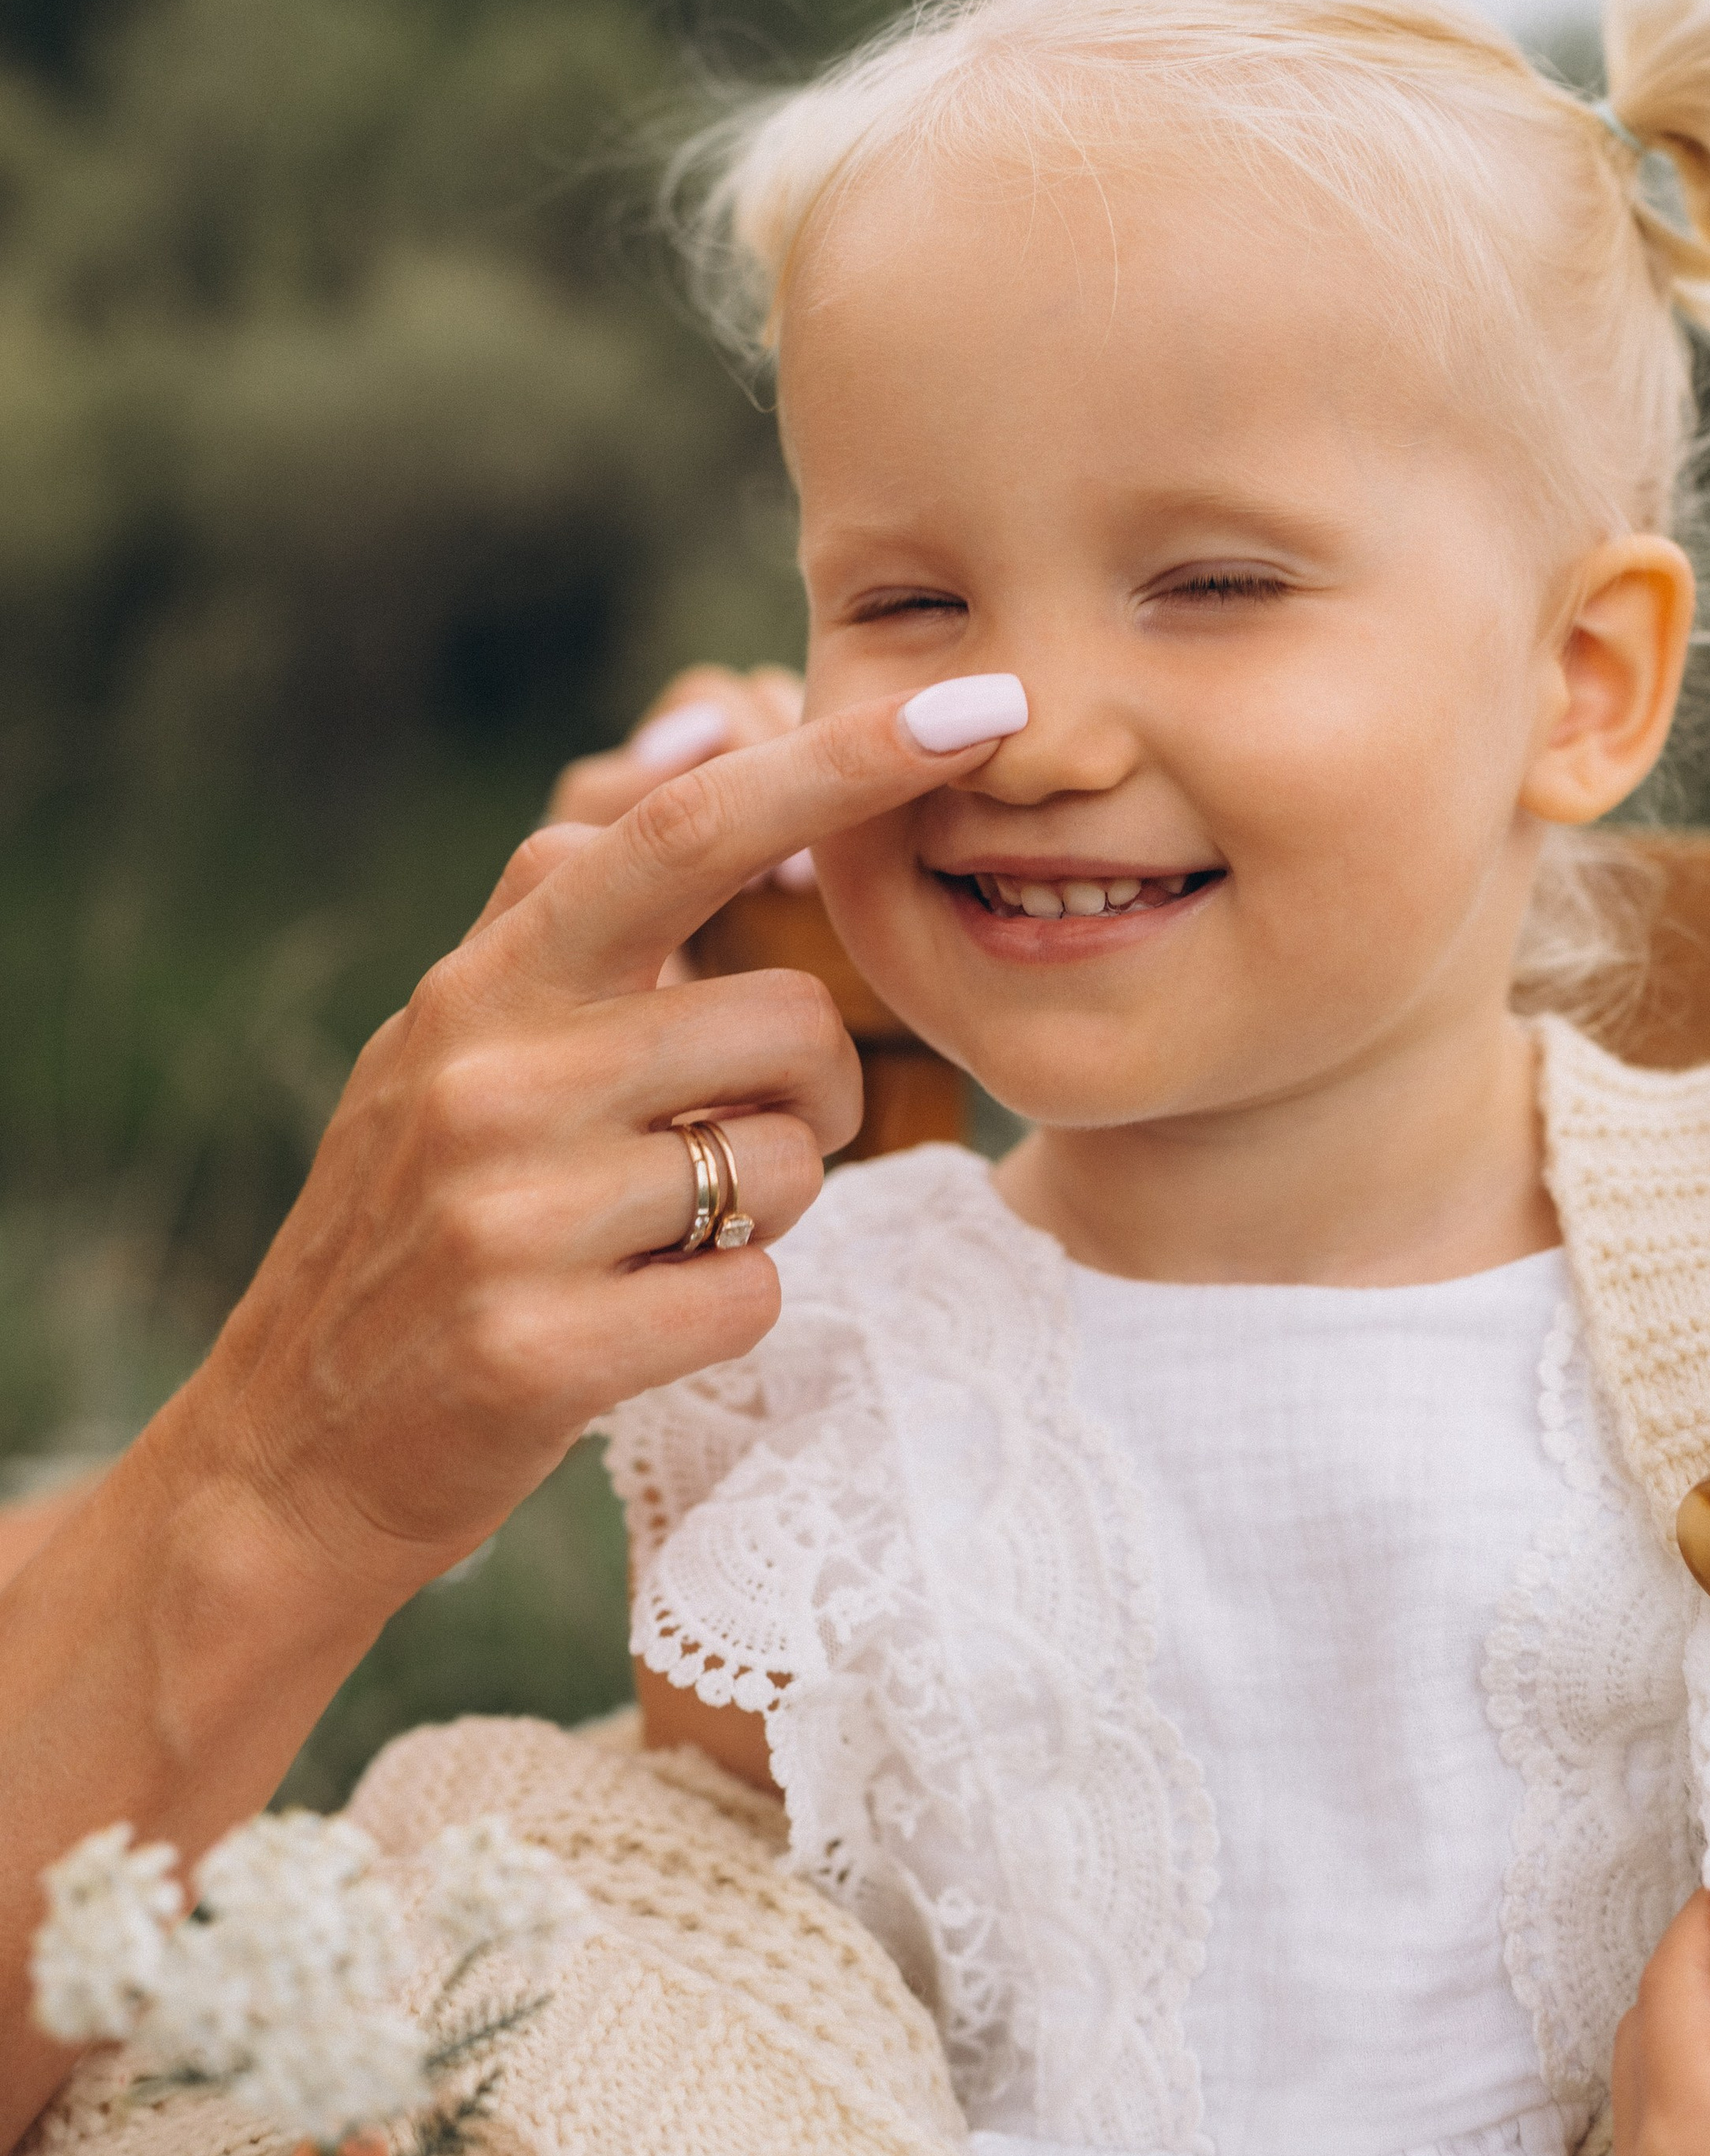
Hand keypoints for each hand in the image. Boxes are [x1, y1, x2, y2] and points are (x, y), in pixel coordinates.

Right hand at [183, 681, 1016, 1611]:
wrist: (287, 1451)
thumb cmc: (416, 1225)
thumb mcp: (453, 1044)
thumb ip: (566, 911)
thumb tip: (696, 745)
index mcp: (486, 982)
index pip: (685, 829)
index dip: (840, 762)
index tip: (977, 704)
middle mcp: (492, 1075)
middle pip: (788, 1023)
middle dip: (816, 1090)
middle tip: (749, 1139)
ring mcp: (510, 1214)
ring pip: (789, 1166)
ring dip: (772, 1209)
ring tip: (664, 1234)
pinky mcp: (542, 1349)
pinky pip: (754, 1294)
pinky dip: (729, 1309)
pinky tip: (637, 1324)